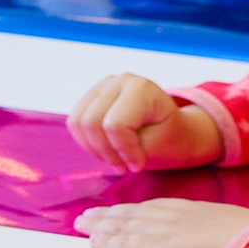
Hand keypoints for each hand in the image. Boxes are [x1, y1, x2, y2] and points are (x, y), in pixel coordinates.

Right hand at [67, 73, 223, 171]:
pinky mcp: (90, 96)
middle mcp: (119, 80)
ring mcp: (102, 86)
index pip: (115, 125)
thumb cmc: (168, 139)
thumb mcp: (153, 147)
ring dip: (93, 148)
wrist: (173, 131)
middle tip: (122, 166)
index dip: (122, 151)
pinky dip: (86, 142)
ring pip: (77, 123)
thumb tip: (95, 143)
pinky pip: (74, 122)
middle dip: (105, 152)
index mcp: (142, 88)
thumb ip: (123, 145)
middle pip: (91, 123)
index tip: (137, 165)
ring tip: (114, 158)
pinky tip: (105, 148)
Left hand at [76, 199, 248, 247]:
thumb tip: (223, 241)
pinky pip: (125, 245)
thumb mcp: (232, 228)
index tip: (117, 210)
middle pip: (132, 214)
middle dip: (108, 215)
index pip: (153, 208)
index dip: (131, 210)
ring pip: (123, 226)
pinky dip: (107, 242)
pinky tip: (94, 242)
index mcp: (191, 210)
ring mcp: (163, 231)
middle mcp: (172, 216)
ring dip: (100, 226)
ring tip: (82, 225)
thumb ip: (218, 233)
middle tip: (87, 215)